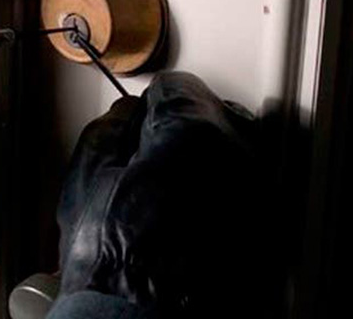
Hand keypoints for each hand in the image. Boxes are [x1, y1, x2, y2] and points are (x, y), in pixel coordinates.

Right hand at [56, 72, 265, 316]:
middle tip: (150, 158)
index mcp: (192, 133)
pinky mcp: (264, 226)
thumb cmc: (117, 265)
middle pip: (212, 113)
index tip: (141, 116)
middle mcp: (237, 156)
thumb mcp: (87, 180)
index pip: (177, 87)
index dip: (150, 103)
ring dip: (206, 160)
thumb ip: (110, 131)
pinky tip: (190, 217)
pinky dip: (222, 193)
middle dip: (183, 128)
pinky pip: (244, 189)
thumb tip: (122, 117)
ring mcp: (256, 192)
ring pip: (233, 151)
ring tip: (169, 192)